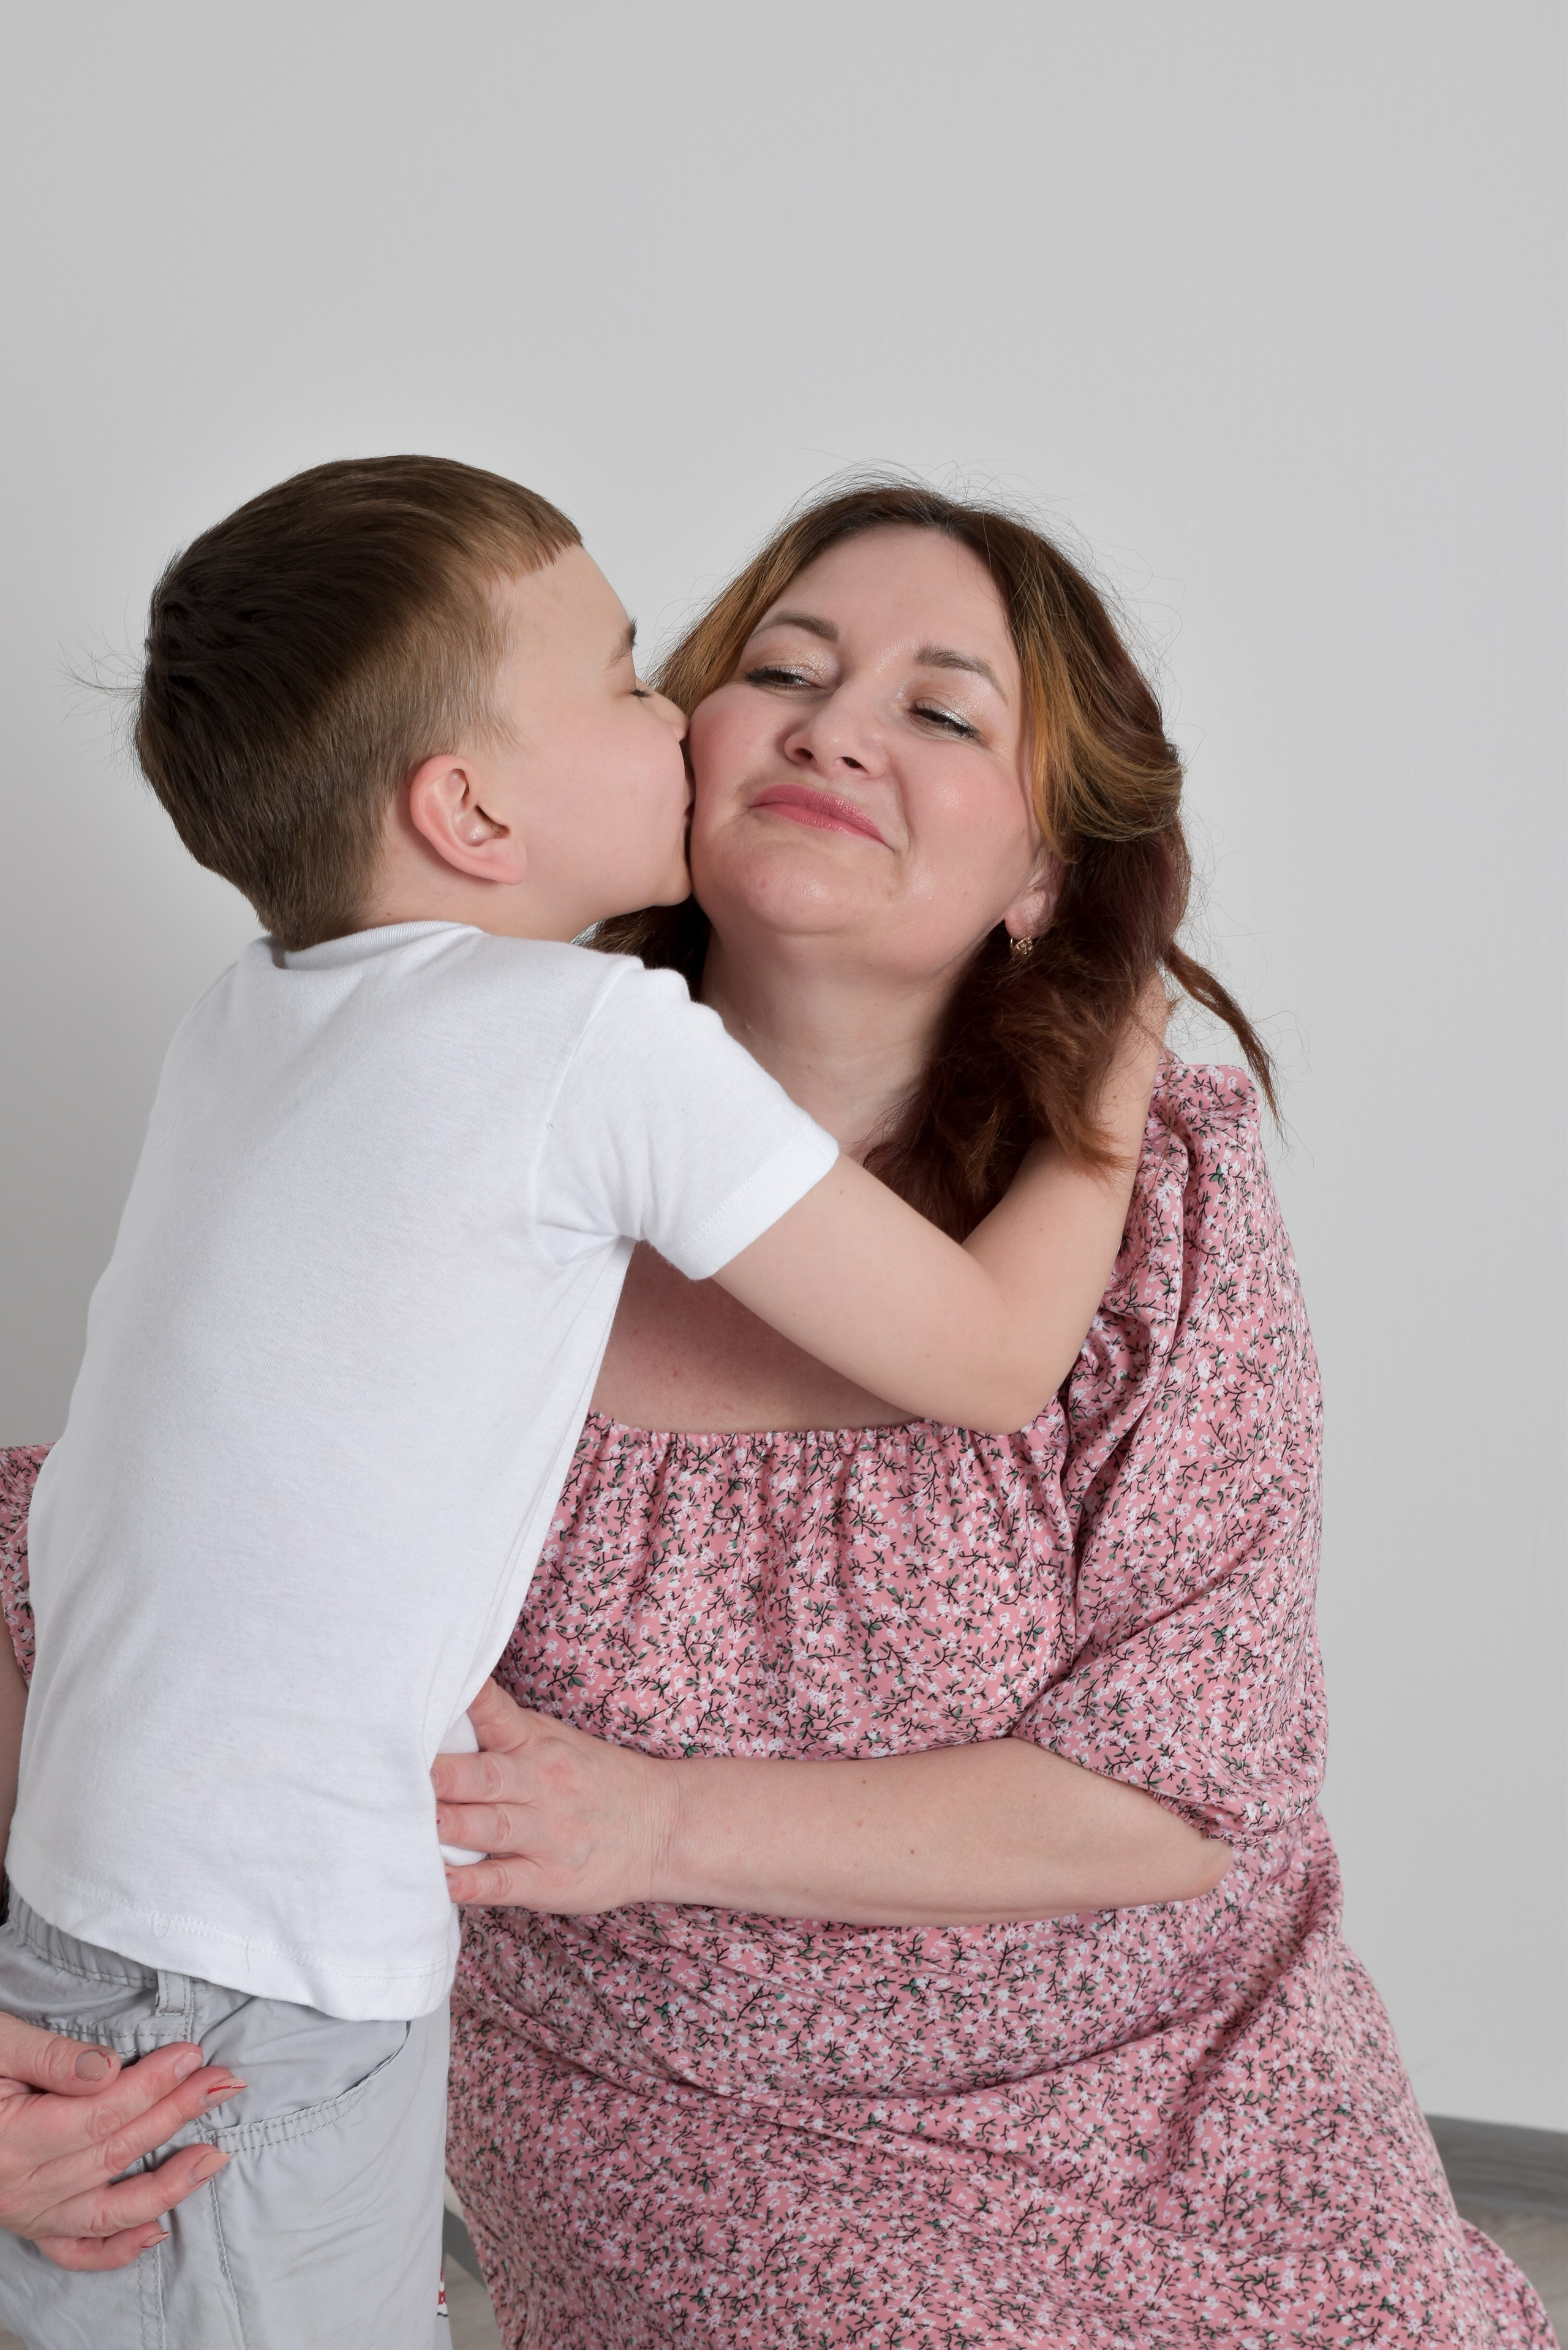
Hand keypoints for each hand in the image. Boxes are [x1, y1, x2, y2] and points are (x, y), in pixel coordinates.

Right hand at [0, 2013, 241, 2268]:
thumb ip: (50, 2057)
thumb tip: (108, 2069)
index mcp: (11, 2138)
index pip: (101, 2113)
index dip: (152, 2084)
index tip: (193, 2056)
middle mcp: (20, 2186)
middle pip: (114, 2152)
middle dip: (177, 2115)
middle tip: (224, 2083)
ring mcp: (24, 2213)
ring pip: (109, 2210)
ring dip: (168, 2185)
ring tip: (216, 2158)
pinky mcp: (26, 2225)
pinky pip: (75, 2250)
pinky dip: (117, 2250)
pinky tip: (157, 2232)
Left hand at [433, 1681, 677, 1912]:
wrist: (663, 1825)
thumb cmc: (591, 1779)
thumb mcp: (553, 1740)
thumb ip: (498, 1730)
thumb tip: (432, 1716)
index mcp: (535, 1744)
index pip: (494, 1713)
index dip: (462, 1702)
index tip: (422, 1696)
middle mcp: (540, 1784)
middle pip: (485, 1776)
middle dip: (443, 1775)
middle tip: (398, 1771)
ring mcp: (547, 1834)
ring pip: (491, 1827)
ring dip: (453, 1825)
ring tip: (418, 1822)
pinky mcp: (550, 1879)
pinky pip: (505, 1881)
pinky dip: (473, 1884)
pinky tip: (443, 1883)